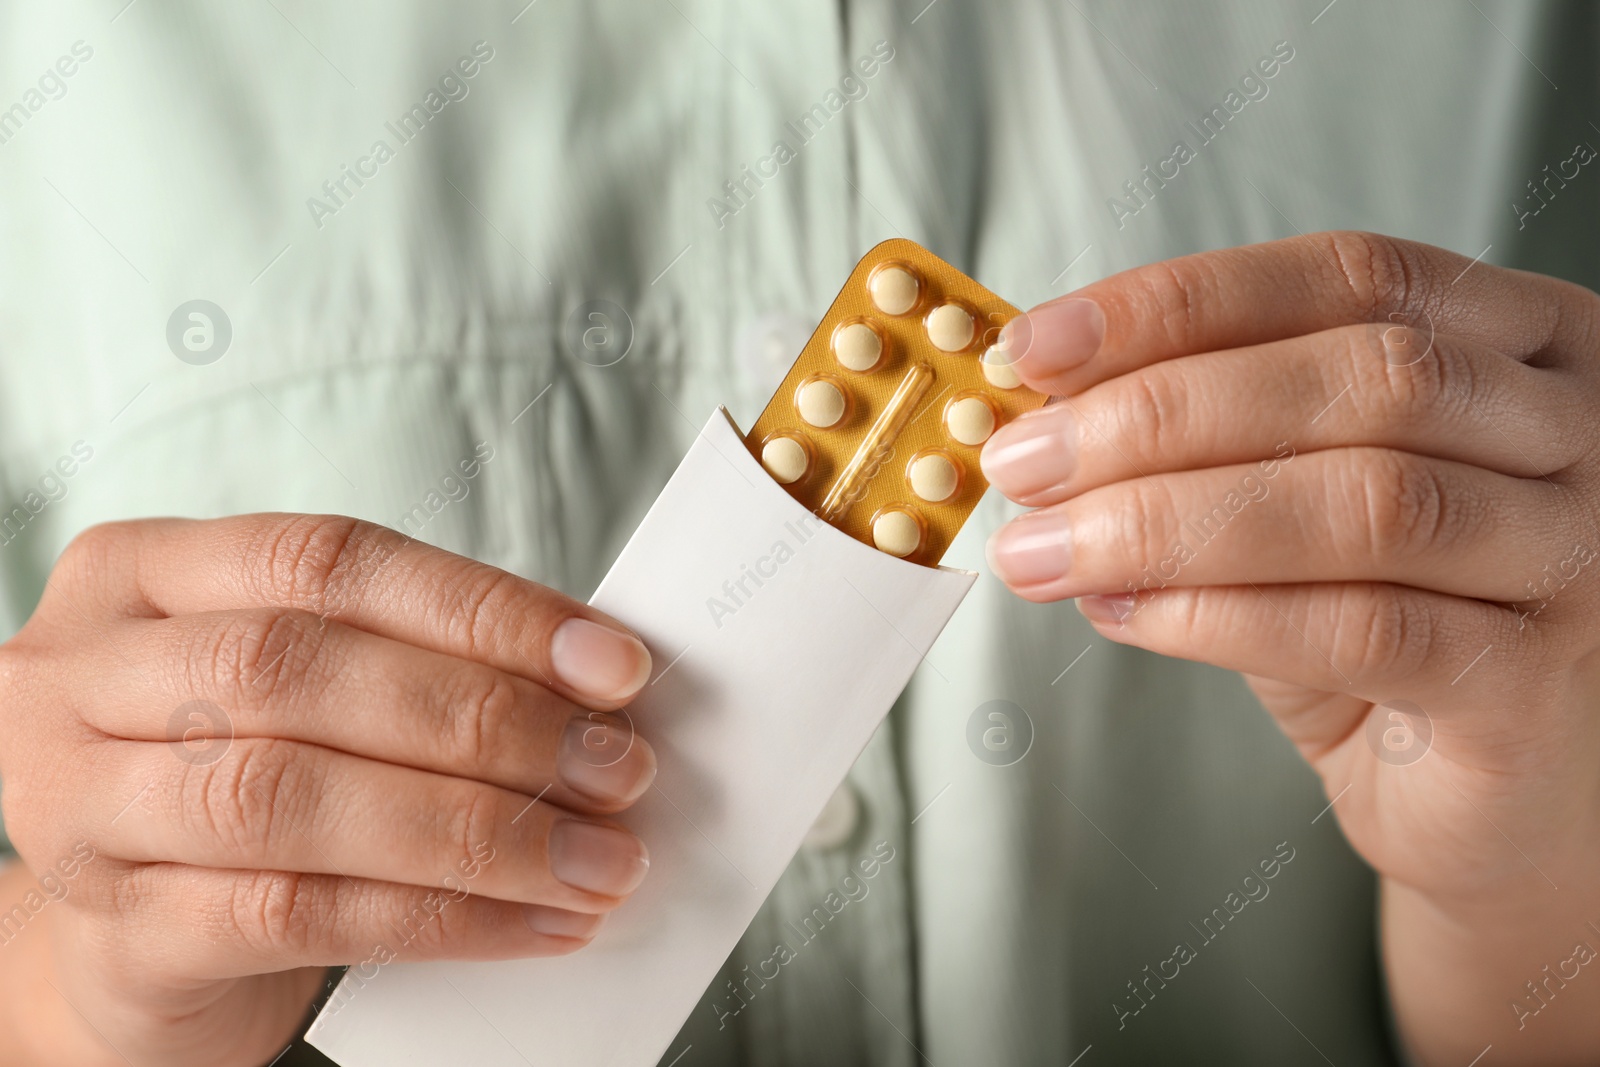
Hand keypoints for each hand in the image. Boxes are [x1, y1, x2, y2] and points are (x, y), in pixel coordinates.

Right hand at [0, 515, 656, 1066]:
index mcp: (138, 575)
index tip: (610, 661)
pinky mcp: (116, 938)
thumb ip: (405, 664)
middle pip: (302, 669)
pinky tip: (533, 923)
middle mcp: (82, 678)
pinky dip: (437, 918)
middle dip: (486, 717)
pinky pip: (292, 918)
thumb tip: (591, 684)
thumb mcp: (297, 696)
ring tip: (594, 857)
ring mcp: (77, 809)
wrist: (127, 948)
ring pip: (289, 796)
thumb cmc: (233, 785)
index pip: (328, 559)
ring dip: (475, 828)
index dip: (481, 608)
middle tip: (615, 766)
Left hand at [980, 232, 1599, 1062]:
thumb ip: (1214, 441)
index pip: (1352, 276)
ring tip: (1046, 548)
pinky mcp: (1530, 683)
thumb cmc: (1392, 620)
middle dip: (1158, 414)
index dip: (1181, 303)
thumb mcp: (1299, 498)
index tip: (1039, 345)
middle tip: (1024, 461)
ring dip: (1167, 521)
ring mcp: (1573, 557)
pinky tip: (1122, 613)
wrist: (1492, 788)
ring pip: (1363, 504)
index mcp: (1524, 341)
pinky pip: (1363, 629)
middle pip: (1362, 378)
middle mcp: (1576, 430)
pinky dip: (1216, 615)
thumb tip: (1051, 409)